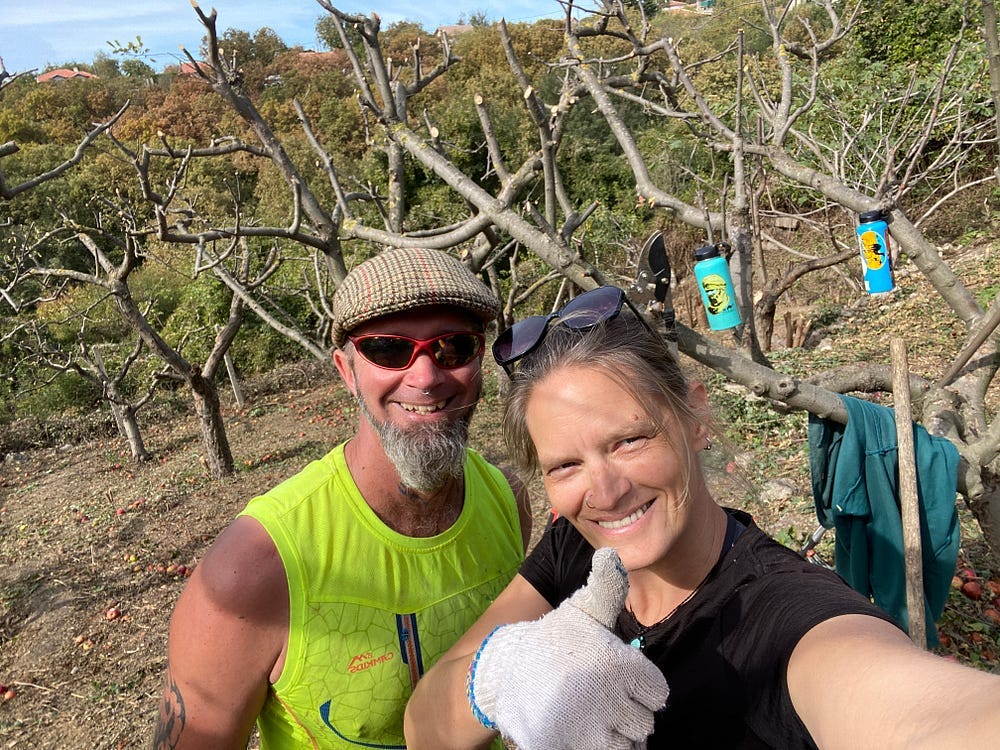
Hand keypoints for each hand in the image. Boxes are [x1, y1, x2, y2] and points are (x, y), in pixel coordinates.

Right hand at [467, 547, 667, 749]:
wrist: (503, 672)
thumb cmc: (552, 641)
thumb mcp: (581, 611)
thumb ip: (606, 588)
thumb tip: (612, 554)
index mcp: (621, 666)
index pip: (658, 694)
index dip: (641, 689)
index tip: (620, 681)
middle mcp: (612, 701)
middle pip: (643, 724)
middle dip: (627, 714)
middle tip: (603, 700)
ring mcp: (591, 731)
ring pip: (628, 747)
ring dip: (616, 736)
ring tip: (596, 719)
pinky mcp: (570, 748)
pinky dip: (598, 749)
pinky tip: (584, 734)